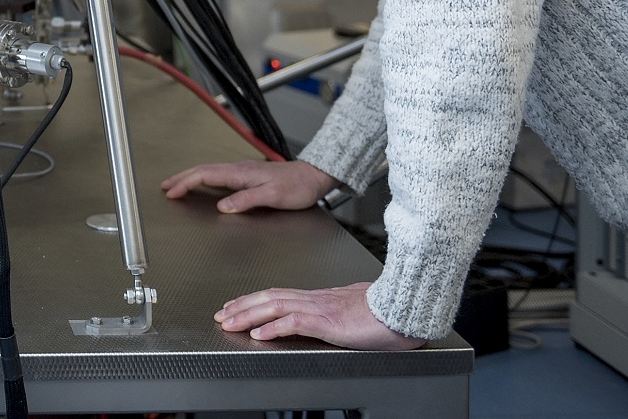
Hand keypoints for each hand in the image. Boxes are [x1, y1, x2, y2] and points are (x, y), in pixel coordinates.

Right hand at [161, 158, 336, 212]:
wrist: (314, 176)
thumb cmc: (297, 187)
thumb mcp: (273, 196)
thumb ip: (246, 200)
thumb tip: (222, 207)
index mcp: (240, 173)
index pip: (205, 175)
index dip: (186, 183)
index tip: (171, 192)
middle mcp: (239, 169)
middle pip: (203, 170)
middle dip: (182, 178)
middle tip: (165, 186)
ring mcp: (243, 171)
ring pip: (209, 172)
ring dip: (191, 178)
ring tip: (178, 185)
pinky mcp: (248, 176)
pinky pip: (218, 175)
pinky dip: (204, 179)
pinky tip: (204, 185)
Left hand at [216, 282, 425, 348]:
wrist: (406, 309)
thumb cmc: (387, 312)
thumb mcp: (354, 311)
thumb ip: (337, 313)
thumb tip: (330, 318)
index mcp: (321, 298)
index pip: (279, 294)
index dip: (254, 299)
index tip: (235, 305)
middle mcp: (316, 299)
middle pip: (270, 297)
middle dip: (242, 305)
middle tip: (222, 313)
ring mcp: (321, 308)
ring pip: (275, 306)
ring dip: (249, 315)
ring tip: (230, 322)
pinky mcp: (329, 322)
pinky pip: (295, 322)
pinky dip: (274, 327)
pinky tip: (260, 333)